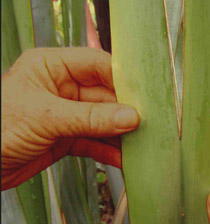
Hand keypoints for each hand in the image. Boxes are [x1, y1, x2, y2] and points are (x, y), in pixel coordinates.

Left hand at [1, 48, 139, 190]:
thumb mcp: (45, 117)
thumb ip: (89, 118)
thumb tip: (130, 117)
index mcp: (52, 67)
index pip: (96, 64)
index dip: (121, 77)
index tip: (146, 92)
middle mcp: (62, 87)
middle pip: (104, 95)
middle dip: (125, 110)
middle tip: (150, 123)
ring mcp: (65, 113)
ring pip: (101, 120)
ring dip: (119, 133)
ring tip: (141, 144)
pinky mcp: (66, 137)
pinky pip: (93, 141)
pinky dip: (107, 150)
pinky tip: (123, 159)